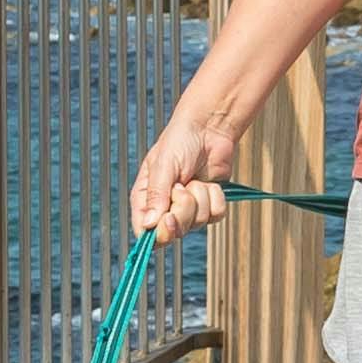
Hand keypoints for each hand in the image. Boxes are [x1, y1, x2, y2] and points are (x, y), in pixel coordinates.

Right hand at [129, 104, 235, 238]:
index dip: (158, 233)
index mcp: (145, 199)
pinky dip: (216, 198)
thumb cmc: (180, 141)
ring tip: (195, 179)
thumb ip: (156, 195)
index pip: (145, 231)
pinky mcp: (209, 205)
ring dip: (200, 198)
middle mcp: (165, 208)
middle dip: (184, 209)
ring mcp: (188, 208)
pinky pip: (216, 216)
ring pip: (197, 224)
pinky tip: (210, 183)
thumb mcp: (163, 165)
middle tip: (183, 186)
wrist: (209, 129)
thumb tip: (149, 225)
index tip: (169, 220)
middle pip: (174, 232)